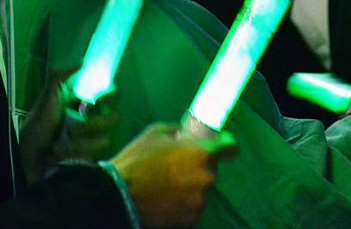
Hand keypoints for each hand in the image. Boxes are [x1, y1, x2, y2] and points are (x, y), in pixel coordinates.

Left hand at [19, 69, 119, 183]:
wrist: (31, 154)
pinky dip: (75, 154)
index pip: (111, 94)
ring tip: (63, 144)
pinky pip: (95, 157)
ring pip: (105, 140)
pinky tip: (62, 153)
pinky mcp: (91, 159)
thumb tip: (83, 62)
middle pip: (115, 118)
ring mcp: (94, 141)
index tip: (98, 100)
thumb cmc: (39, 123)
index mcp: (86, 103)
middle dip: (95, 124)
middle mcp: (94, 120)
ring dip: (80, 143)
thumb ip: (61, 76)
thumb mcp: (47, 96)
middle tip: (78, 127)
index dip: (110, 95)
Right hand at [111, 123, 237, 228]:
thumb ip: (177, 130)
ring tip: (168, 184)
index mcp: (202, 154)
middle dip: (199, 165)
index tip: (220, 144)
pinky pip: (192, 206)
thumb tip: (185, 133)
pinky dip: (184, 202)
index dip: (226, 144)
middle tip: (178, 165)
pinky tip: (166, 198)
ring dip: (191, 185)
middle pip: (211, 169)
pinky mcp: (191, 219)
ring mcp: (199, 201)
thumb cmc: (137, 160)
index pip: (231, 148)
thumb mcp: (155, 133)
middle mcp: (206, 178)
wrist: (119, 196)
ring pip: (202, 188)